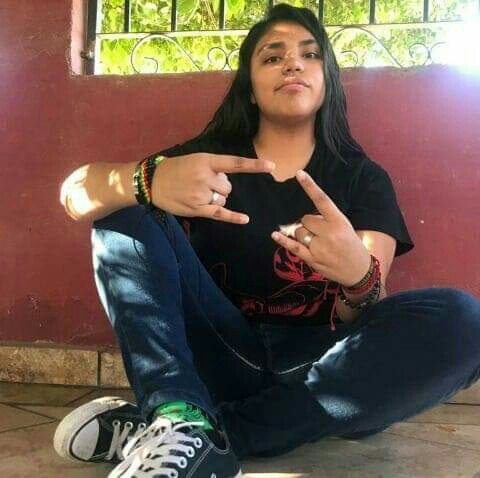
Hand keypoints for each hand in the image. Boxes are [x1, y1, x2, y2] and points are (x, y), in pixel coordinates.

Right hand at [151, 152, 274, 224]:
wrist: (152, 182)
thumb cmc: (176, 169)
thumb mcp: (194, 159)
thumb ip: (213, 167)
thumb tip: (228, 181)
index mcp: (206, 161)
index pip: (234, 163)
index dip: (254, 165)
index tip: (272, 166)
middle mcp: (205, 177)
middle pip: (228, 186)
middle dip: (220, 186)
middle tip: (201, 183)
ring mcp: (201, 194)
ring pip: (224, 198)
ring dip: (216, 197)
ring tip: (197, 192)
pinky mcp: (198, 209)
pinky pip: (220, 213)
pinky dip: (233, 217)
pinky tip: (245, 219)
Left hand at [271, 170, 370, 286]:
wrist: (359, 270)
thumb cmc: (351, 245)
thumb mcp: (345, 227)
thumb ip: (327, 219)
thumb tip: (307, 218)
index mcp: (339, 222)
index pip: (322, 200)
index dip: (310, 186)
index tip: (299, 173)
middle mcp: (329, 233)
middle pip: (305, 219)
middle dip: (309, 223)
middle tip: (321, 232)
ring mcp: (320, 248)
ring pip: (299, 232)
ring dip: (303, 234)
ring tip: (318, 243)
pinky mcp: (312, 259)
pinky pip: (293, 247)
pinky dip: (283, 241)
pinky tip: (275, 235)